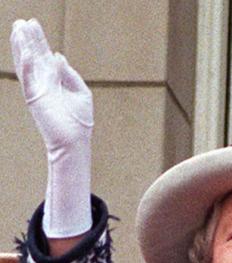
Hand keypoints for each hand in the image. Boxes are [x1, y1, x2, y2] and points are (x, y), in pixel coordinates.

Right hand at [11, 19, 92, 155]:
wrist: (74, 141)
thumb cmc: (80, 120)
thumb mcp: (81, 93)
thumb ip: (71, 74)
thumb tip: (58, 57)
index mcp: (55, 79)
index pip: (44, 55)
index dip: (39, 39)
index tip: (33, 23)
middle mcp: (43, 82)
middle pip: (33, 55)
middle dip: (27, 38)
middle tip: (21, 21)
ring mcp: (37, 88)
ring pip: (26, 63)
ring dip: (21, 47)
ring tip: (17, 29)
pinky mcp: (34, 97)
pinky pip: (28, 78)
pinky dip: (26, 65)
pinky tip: (26, 52)